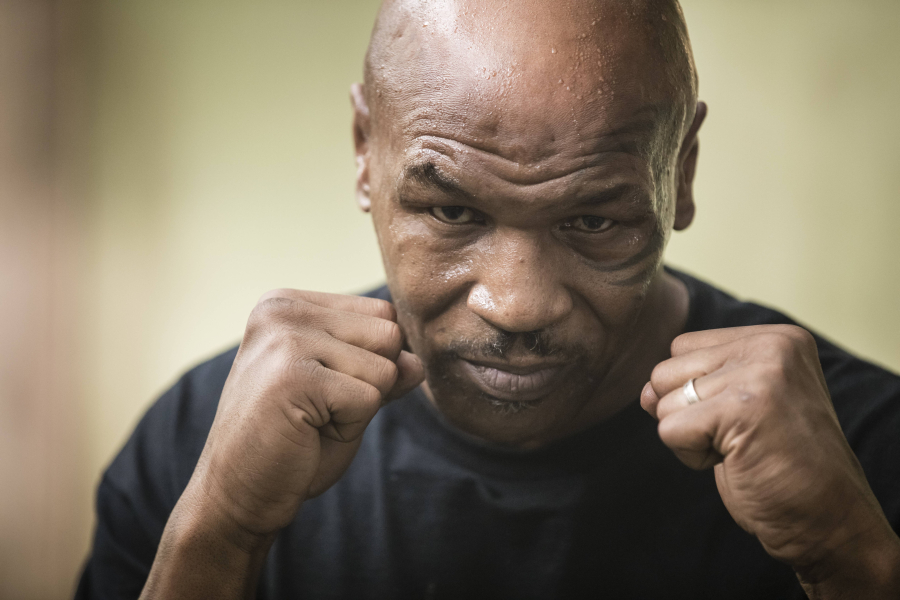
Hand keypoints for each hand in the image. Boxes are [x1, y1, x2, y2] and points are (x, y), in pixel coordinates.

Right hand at [189, 290, 422, 539]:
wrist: (240, 495)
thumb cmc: (292, 444)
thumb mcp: (346, 396)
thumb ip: (382, 370)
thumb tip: (417, 363)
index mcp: (289, 304)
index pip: (382, 314)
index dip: (373, 361)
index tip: (323, 388)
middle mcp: (282, 311)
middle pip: (389, 334)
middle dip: (372, 382)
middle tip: (319, 408)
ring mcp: (285, 339)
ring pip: (385, 367)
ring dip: (360, 407)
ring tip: (311, 420)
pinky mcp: (293, 375)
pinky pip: (370, 398)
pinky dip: (350, 427)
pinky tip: (306, 433)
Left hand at [641, 325, 899, 597]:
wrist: (828, 519)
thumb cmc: (779, 465)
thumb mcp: (736, 406)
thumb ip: (691, 384)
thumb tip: (644, 392)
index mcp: (776, 337)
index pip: (683, 348)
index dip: (696, 391)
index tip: (743, 416)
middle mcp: (771, 346)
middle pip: (666, 371)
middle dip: (688, 414)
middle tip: (741, 436)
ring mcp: (759, 374)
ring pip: (664, 401)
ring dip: (690, 436)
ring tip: (740, 448)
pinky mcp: (740, 409)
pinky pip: (668, 429)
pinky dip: (691, 455)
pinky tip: (735, 461)